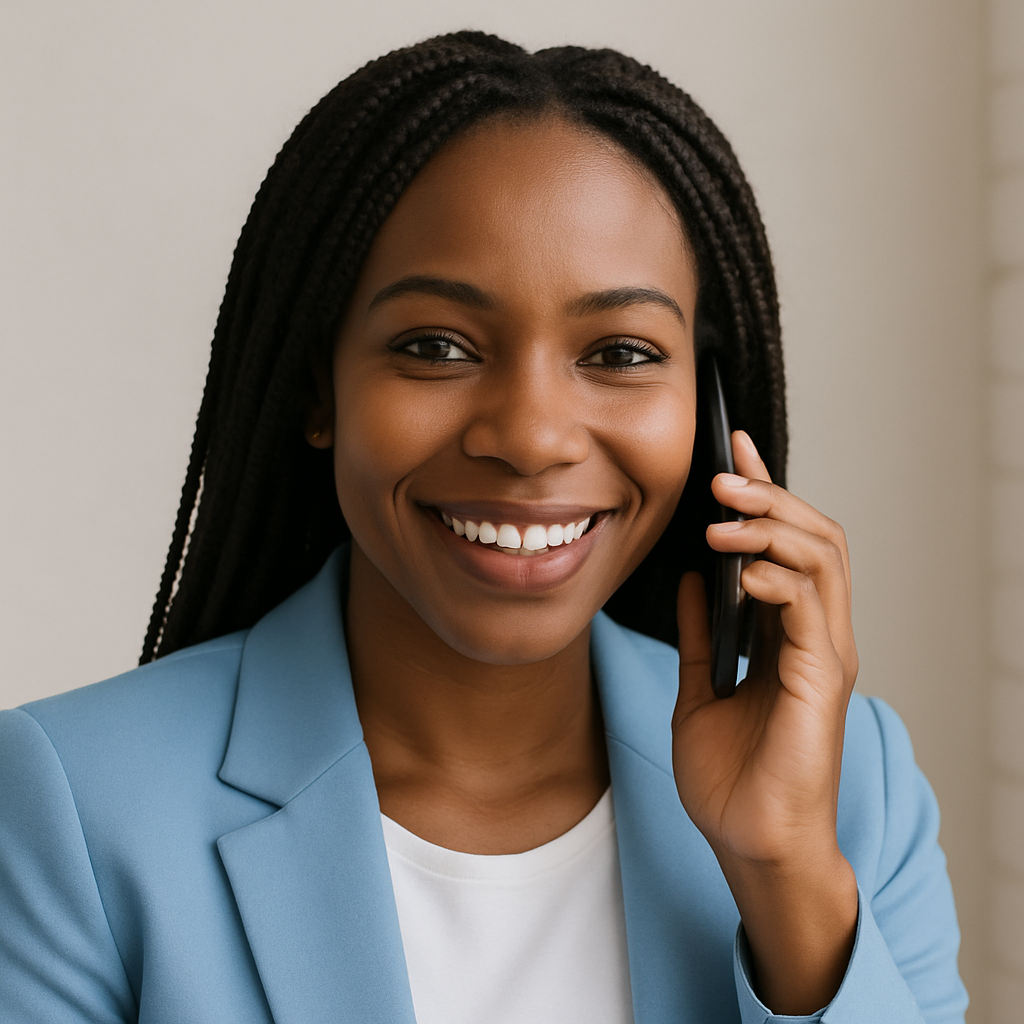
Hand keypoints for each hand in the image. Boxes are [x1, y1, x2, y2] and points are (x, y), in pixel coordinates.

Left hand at [671, 429, 858, 1014]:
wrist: (750, 843)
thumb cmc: (733, 779)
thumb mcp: (701, 689)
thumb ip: (700, 635)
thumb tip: (690, 582)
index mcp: (786, 635)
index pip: (785, 545)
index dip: (764, 494)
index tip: (731, 453)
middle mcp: (814, 636)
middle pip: (814, 537)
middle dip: (770, 496)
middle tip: (723, 473)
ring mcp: (824, 655)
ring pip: (822, 559)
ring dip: (773, 526)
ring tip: (723, 514)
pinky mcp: (822, 679)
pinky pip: (812, 608)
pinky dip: (779, 577)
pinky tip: (742, 571)